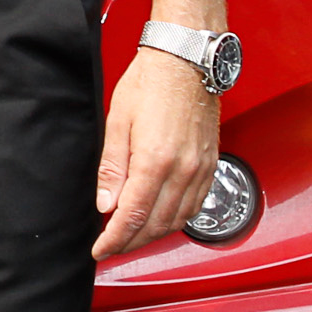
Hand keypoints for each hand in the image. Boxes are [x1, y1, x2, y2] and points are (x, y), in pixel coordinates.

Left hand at [91, 47, 218, 259]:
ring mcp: (202, 170)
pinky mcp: (211, 165)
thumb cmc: (150, 82)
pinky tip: (161, 219)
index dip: (114, 239)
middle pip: (156, 225)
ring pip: (178, 220)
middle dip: (131, 242)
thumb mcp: (117, 121)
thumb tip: (105, 205)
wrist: (186, 61)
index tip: (100, 250)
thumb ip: (112, 168)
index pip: (133, 216)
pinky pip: (195, 206)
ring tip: (132, 236)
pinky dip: (176, 220)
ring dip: (153, 235)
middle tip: (111, 246)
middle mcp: (184, 171)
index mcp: (156, 160)